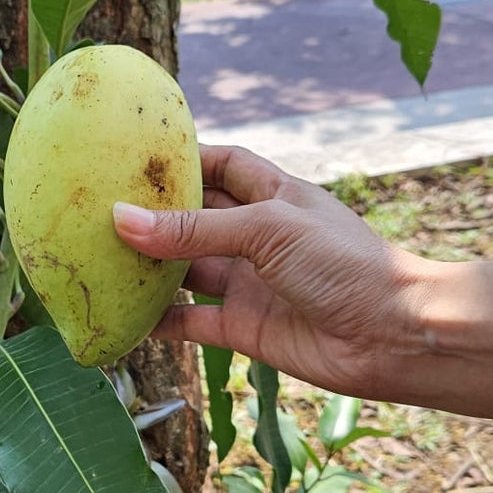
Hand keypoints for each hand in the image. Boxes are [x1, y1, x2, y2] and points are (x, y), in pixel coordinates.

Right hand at [113, 143, 427, 397]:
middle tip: (96, 211)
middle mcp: (259, 237)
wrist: (396, 337)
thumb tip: (122, 220)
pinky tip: (124, 317)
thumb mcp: (268, 230)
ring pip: (187, 271)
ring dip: (149, 268)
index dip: (183, 158)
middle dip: (152, 216)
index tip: (133, 155)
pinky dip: (161, 321)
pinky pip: (192, 322)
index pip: (221, 165)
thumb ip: (195, 229)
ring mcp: (251, 283)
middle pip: (194, 219)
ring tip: (97, 259)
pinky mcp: (246, 329)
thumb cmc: (347, 264)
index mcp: (274, 195)